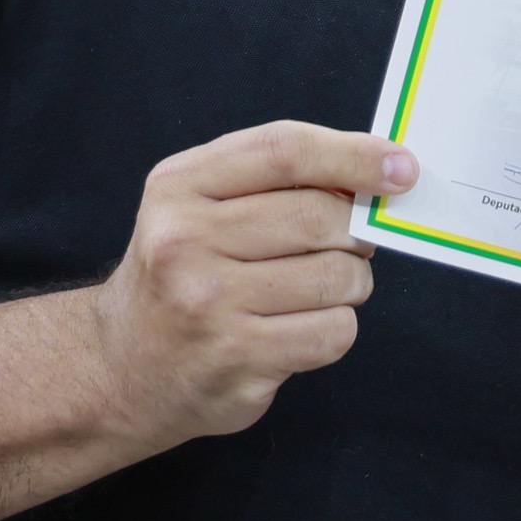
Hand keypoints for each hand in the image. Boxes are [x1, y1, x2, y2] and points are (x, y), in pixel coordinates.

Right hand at [92, 122, 413, 446]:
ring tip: (317, 290)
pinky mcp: (236, 359)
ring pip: (337, 276)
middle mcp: (185, 241)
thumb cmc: (180, 276)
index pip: (285, 150)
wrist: (119, 369)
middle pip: (320, 215)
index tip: (402, 168)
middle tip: (349, 243)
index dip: (354, 154)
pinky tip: (300, 329)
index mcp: (178, 186)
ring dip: (350, 283)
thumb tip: (377, 172)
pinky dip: (335, 328)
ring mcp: (209, 304)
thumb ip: (274, 179)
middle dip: (356, 229)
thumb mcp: (197, 206)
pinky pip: (332, 332)